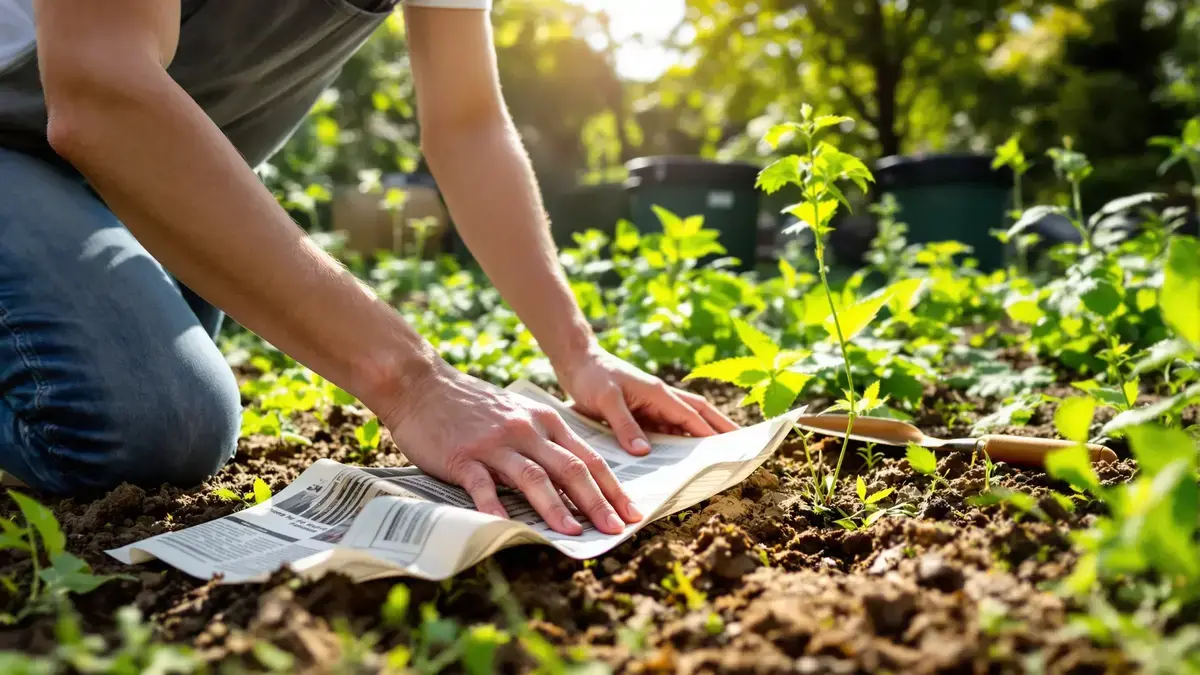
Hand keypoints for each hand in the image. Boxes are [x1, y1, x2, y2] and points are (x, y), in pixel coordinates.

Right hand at [382, 362, 641, 535]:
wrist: (422, 384)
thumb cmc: (471, 405)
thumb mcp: (518, 414)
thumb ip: (543, 440)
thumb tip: (572, 477)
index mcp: (544, 421)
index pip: (588, 458)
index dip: (613, 488)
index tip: (631, 512)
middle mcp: (526, 430)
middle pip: (571, 469)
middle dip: (598, 502)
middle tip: (617, 530)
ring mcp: (495, 444)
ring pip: (534, 477)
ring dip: (557, 508)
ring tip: (575, 534)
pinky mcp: (464, 456)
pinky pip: (483, 485)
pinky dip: (496, 506)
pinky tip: (507, 525)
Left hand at [554, 345, 738, 456]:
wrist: (577, 362)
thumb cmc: (592, 376)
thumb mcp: (606, 400)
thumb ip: (624, 424)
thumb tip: (643, 453)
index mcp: (658, 392)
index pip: (692, 417)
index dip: (712, 433)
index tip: (732, 448)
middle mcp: (661, 398)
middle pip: (699, 414)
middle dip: (721, 429)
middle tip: (742, 447)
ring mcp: (653, 405)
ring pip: (685, 422)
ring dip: (703, 436)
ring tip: (721, 454)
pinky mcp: (643, 412)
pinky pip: (666, 428)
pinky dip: (679, 440)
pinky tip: (683, 457)